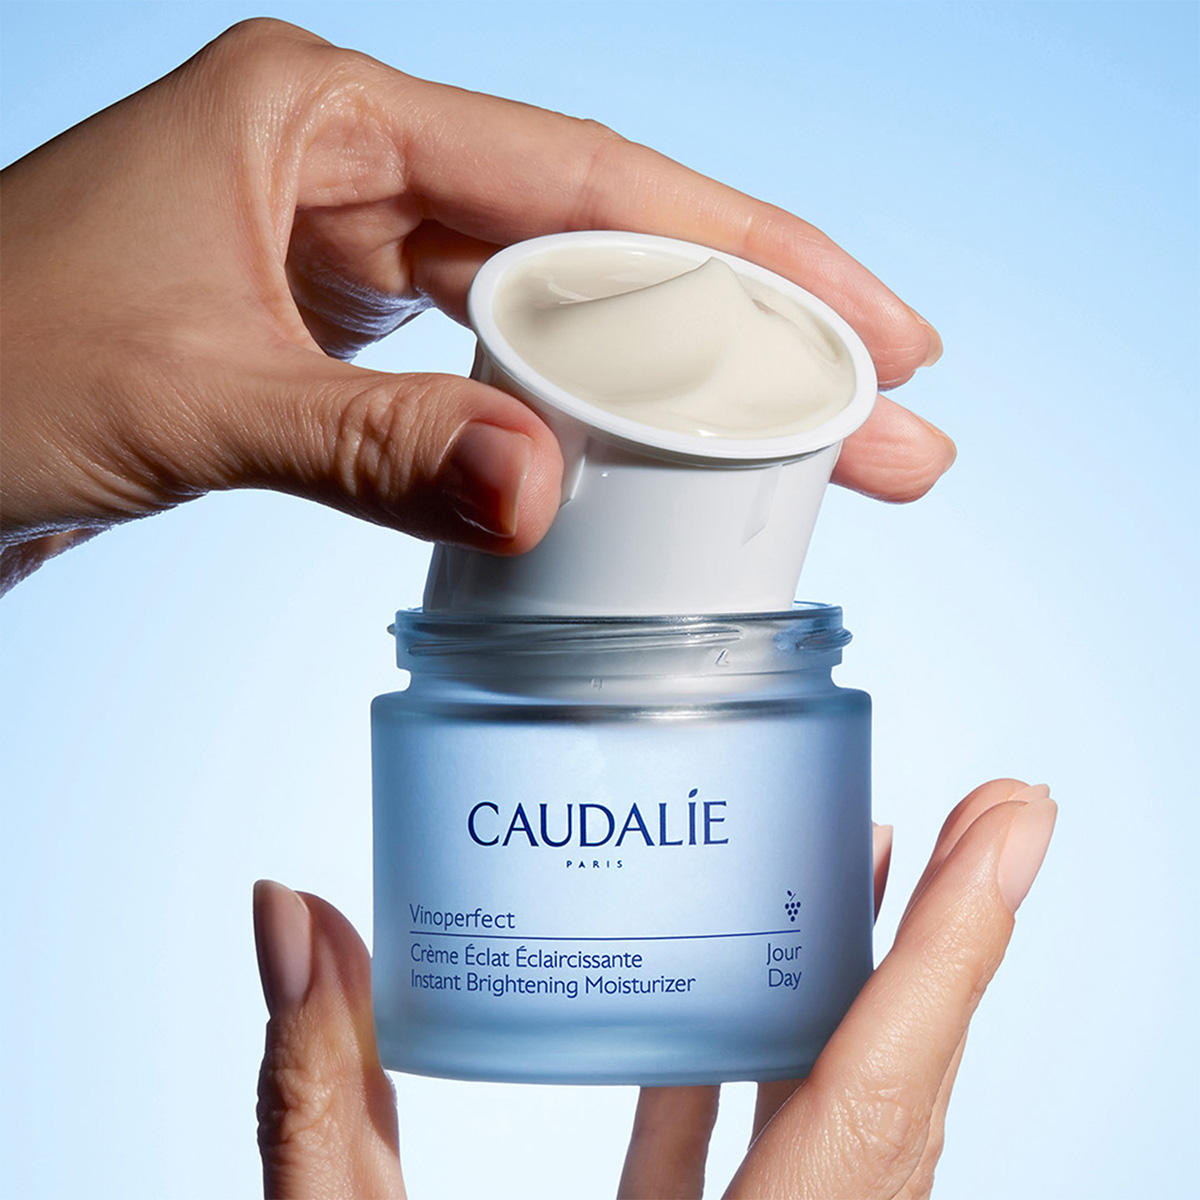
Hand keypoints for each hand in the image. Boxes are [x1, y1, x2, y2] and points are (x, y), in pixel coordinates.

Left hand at [0, 18, 951, 592]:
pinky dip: (569, 423)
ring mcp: (350, 258)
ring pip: (560, 317)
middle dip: (750, 340)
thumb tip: (542, 496)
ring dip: (675, 390)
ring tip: (802, 454)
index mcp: (325, 116)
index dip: (752, 256)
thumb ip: (372, 444)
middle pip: (604, 251)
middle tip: (888, 422)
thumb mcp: (190, 401)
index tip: (876, 330)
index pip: (592, 179)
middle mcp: (354, 171)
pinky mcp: (338, 342)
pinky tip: (641, 462)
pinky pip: (489, 374)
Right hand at [252, 779, 1053, 1198]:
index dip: (954, 952)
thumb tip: (294, 914)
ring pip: (855, 1135)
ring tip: (882, 869)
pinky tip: (733, 1002)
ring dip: (878, 997)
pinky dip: (764, 1078)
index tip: (1019, 826)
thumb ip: (319, 1100)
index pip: (871, 1104)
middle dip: (948, 945)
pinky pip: (767, 1176)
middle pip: (898, 1101)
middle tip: (988, 816)